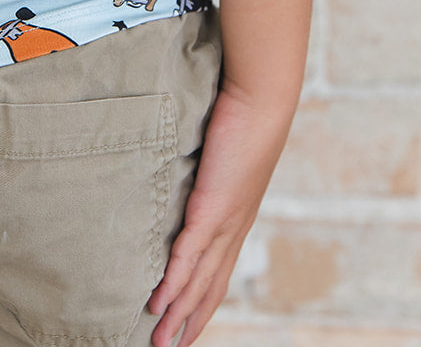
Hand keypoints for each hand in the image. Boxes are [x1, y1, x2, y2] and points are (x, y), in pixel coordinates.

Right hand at [148, 81, 294, 346]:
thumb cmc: (244, 113)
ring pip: (198, 281)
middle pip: (210, 287)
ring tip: (159, 340)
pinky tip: (157, 302)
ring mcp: (224, 220)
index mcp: (238, 216)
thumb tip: (190, 168)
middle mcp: (234, 226)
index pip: (219, 270)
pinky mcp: (212, 208)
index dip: (203, 300)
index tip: (188, 323)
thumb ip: (208, 167)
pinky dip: (173, 283)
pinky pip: (187, 255)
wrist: (262, 99)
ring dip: (178, 313)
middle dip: (190, 320)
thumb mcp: (225, 149)